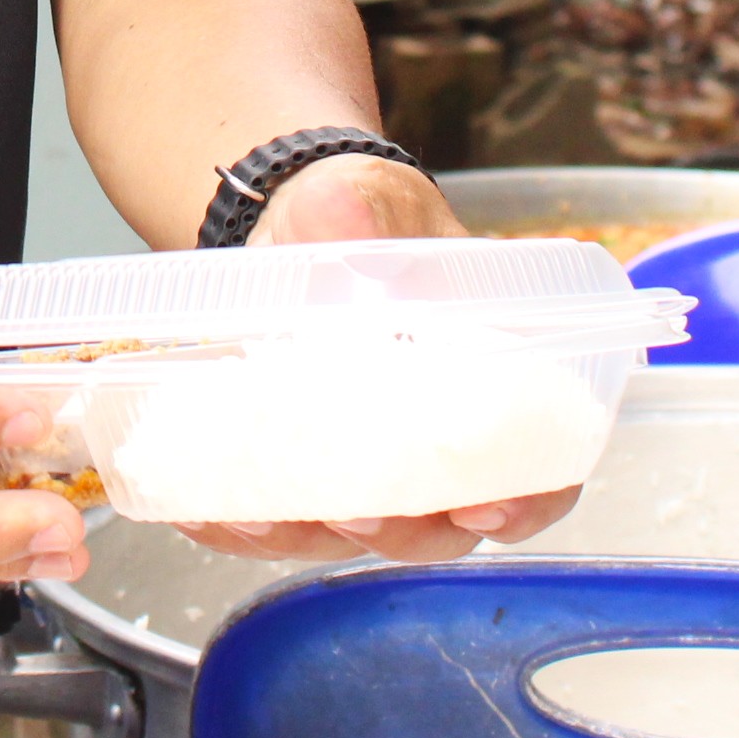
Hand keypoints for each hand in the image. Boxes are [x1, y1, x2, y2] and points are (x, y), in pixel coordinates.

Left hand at [166, 150, 582, 567]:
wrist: (287, 229)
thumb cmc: (356, 218)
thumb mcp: (366, 199)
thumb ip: (362, 211)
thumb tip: (345, 219)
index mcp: (488, 379)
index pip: (537, 465)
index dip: (525, 500)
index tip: (487, 507)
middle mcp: (432, 441)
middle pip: (440, 524)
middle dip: (402, 531)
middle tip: (357, 511)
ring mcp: (363, 467)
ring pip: (350, 534)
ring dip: (309, 537)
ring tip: (259, 518)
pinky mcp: (296, 472)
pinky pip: (271, 517)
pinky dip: (238, 524)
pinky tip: (201, 508)